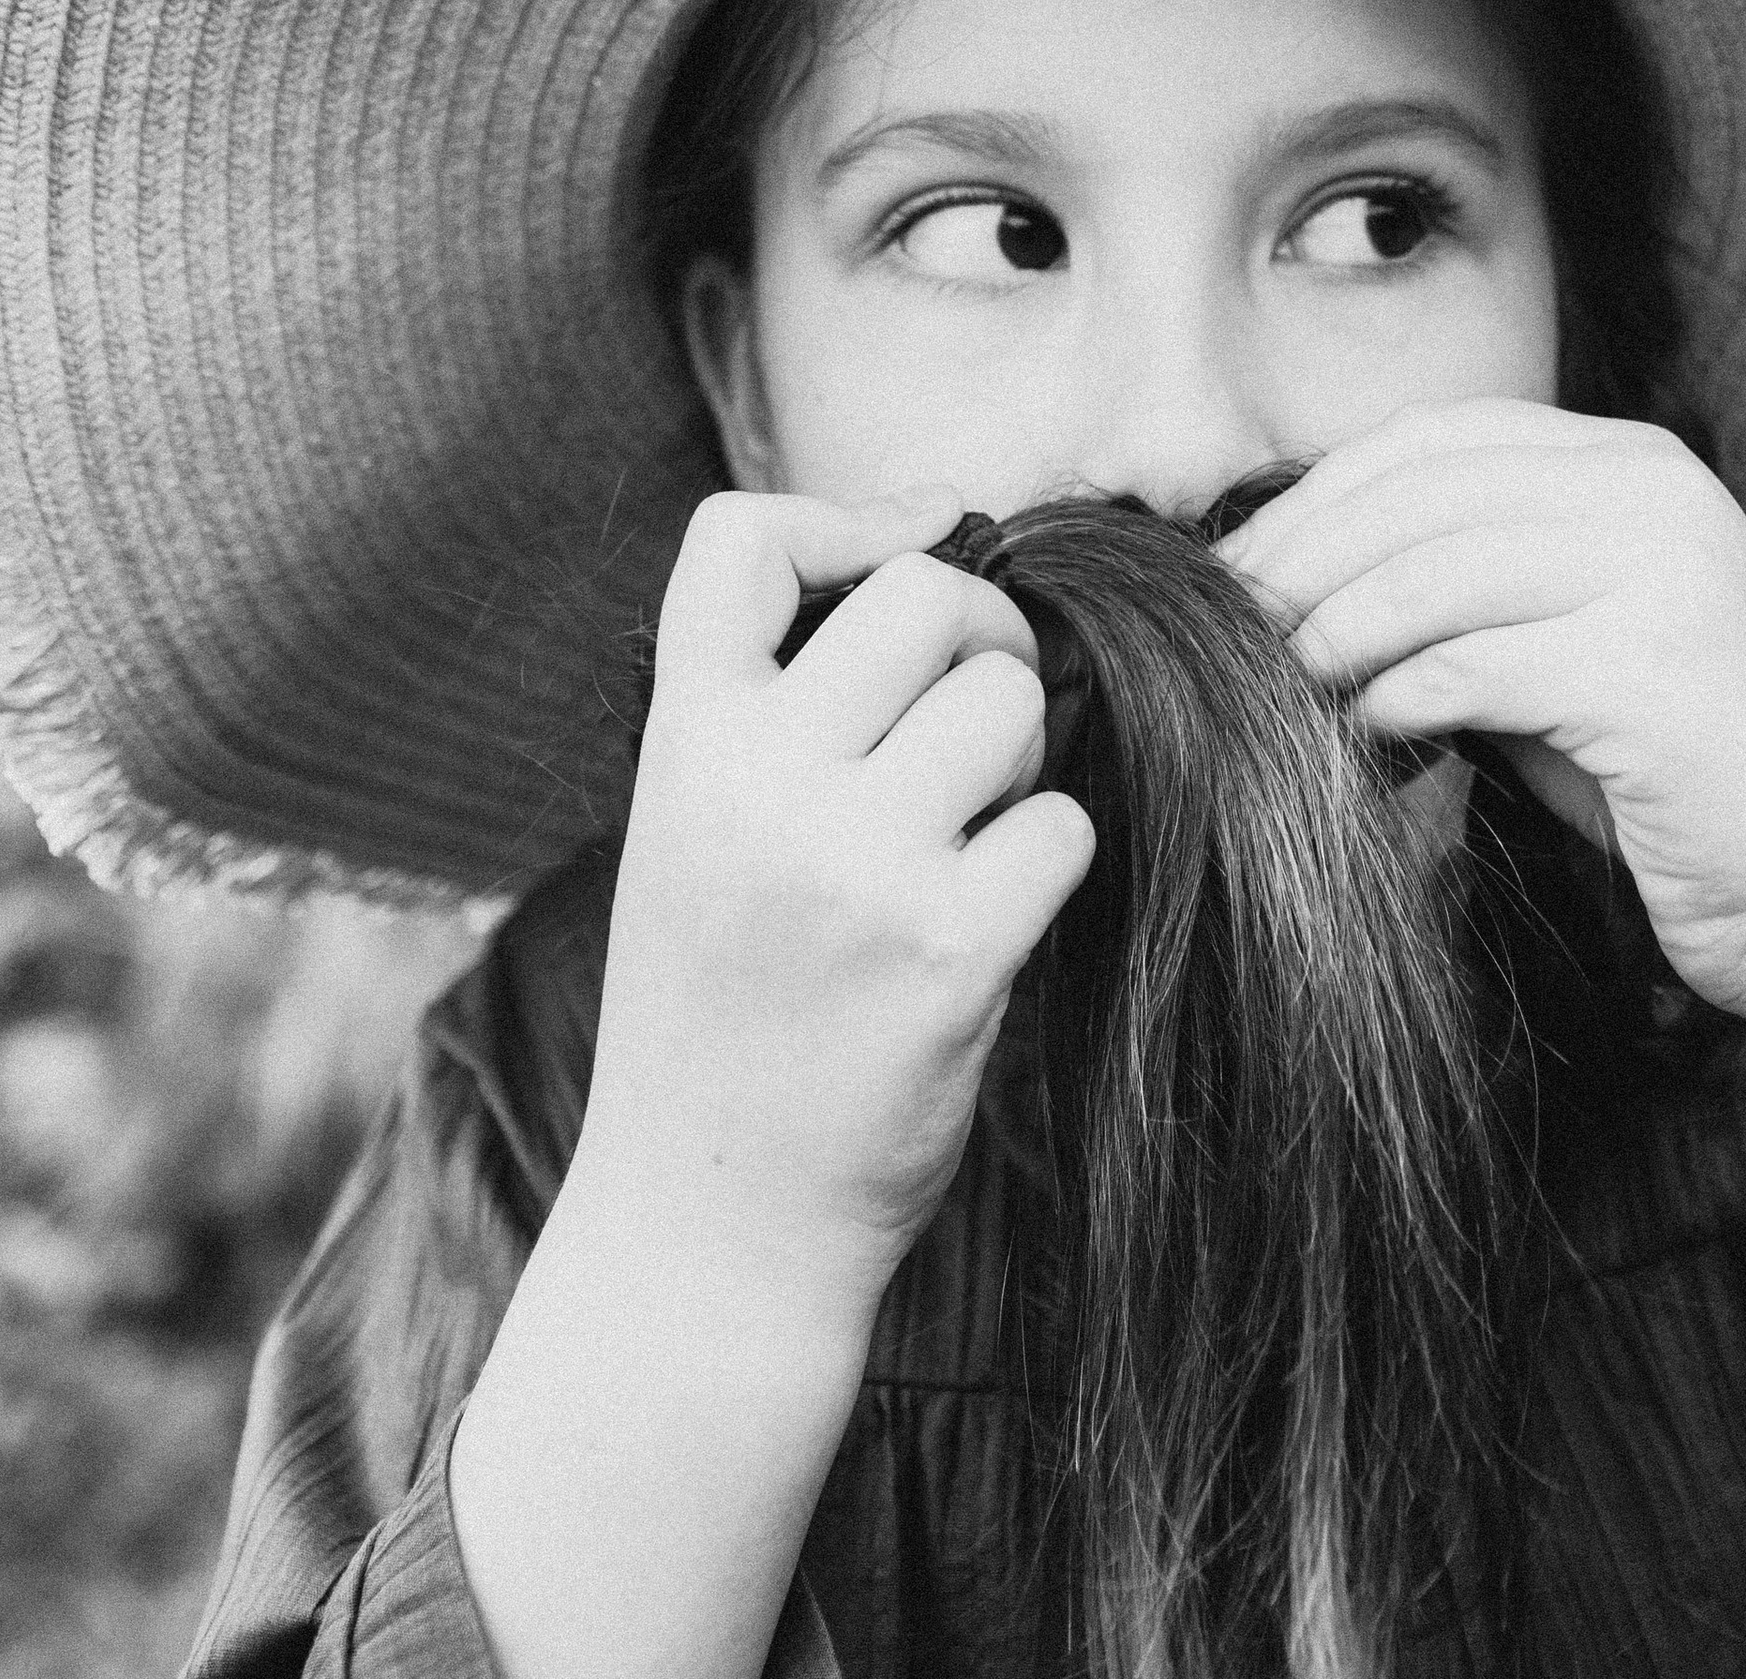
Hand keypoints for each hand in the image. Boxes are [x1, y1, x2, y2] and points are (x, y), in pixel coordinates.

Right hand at [575, 486, 1098, 1327]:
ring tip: (973, 828)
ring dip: (1022, 754)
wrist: (709, 1228)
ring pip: (1012, 700)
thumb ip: (775, 707)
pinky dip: (1048, 860)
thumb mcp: (693, 832)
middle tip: (974, 716)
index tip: (905, 550)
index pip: (736, 540)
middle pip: (928, 594)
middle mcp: (761, 786)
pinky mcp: (950, 952)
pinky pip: (1063, 826)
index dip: (841, 516)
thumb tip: (937, 551)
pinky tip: (993, 917)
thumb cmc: (721, 1012)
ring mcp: (856, 868)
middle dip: (982, 636)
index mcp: (682, 744)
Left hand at [1219, 399, 1745, 1023]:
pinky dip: (1395, 698)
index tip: (1240, 566)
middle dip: (1306, 557)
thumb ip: (1465, 586)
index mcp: (1638, 463)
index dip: (1321, 494)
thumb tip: (1290, 573)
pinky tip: (1361, 735)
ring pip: (1436, 570)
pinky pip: (1473, 664)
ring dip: (1335, 632)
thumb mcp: (1564, 643)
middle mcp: (1660, 492)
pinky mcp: (1653, 669)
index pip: (1438, 439)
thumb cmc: (1670, 781)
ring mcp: (1666, 572)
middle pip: (1422, 493)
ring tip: (1280, 687)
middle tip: (1230, 628)